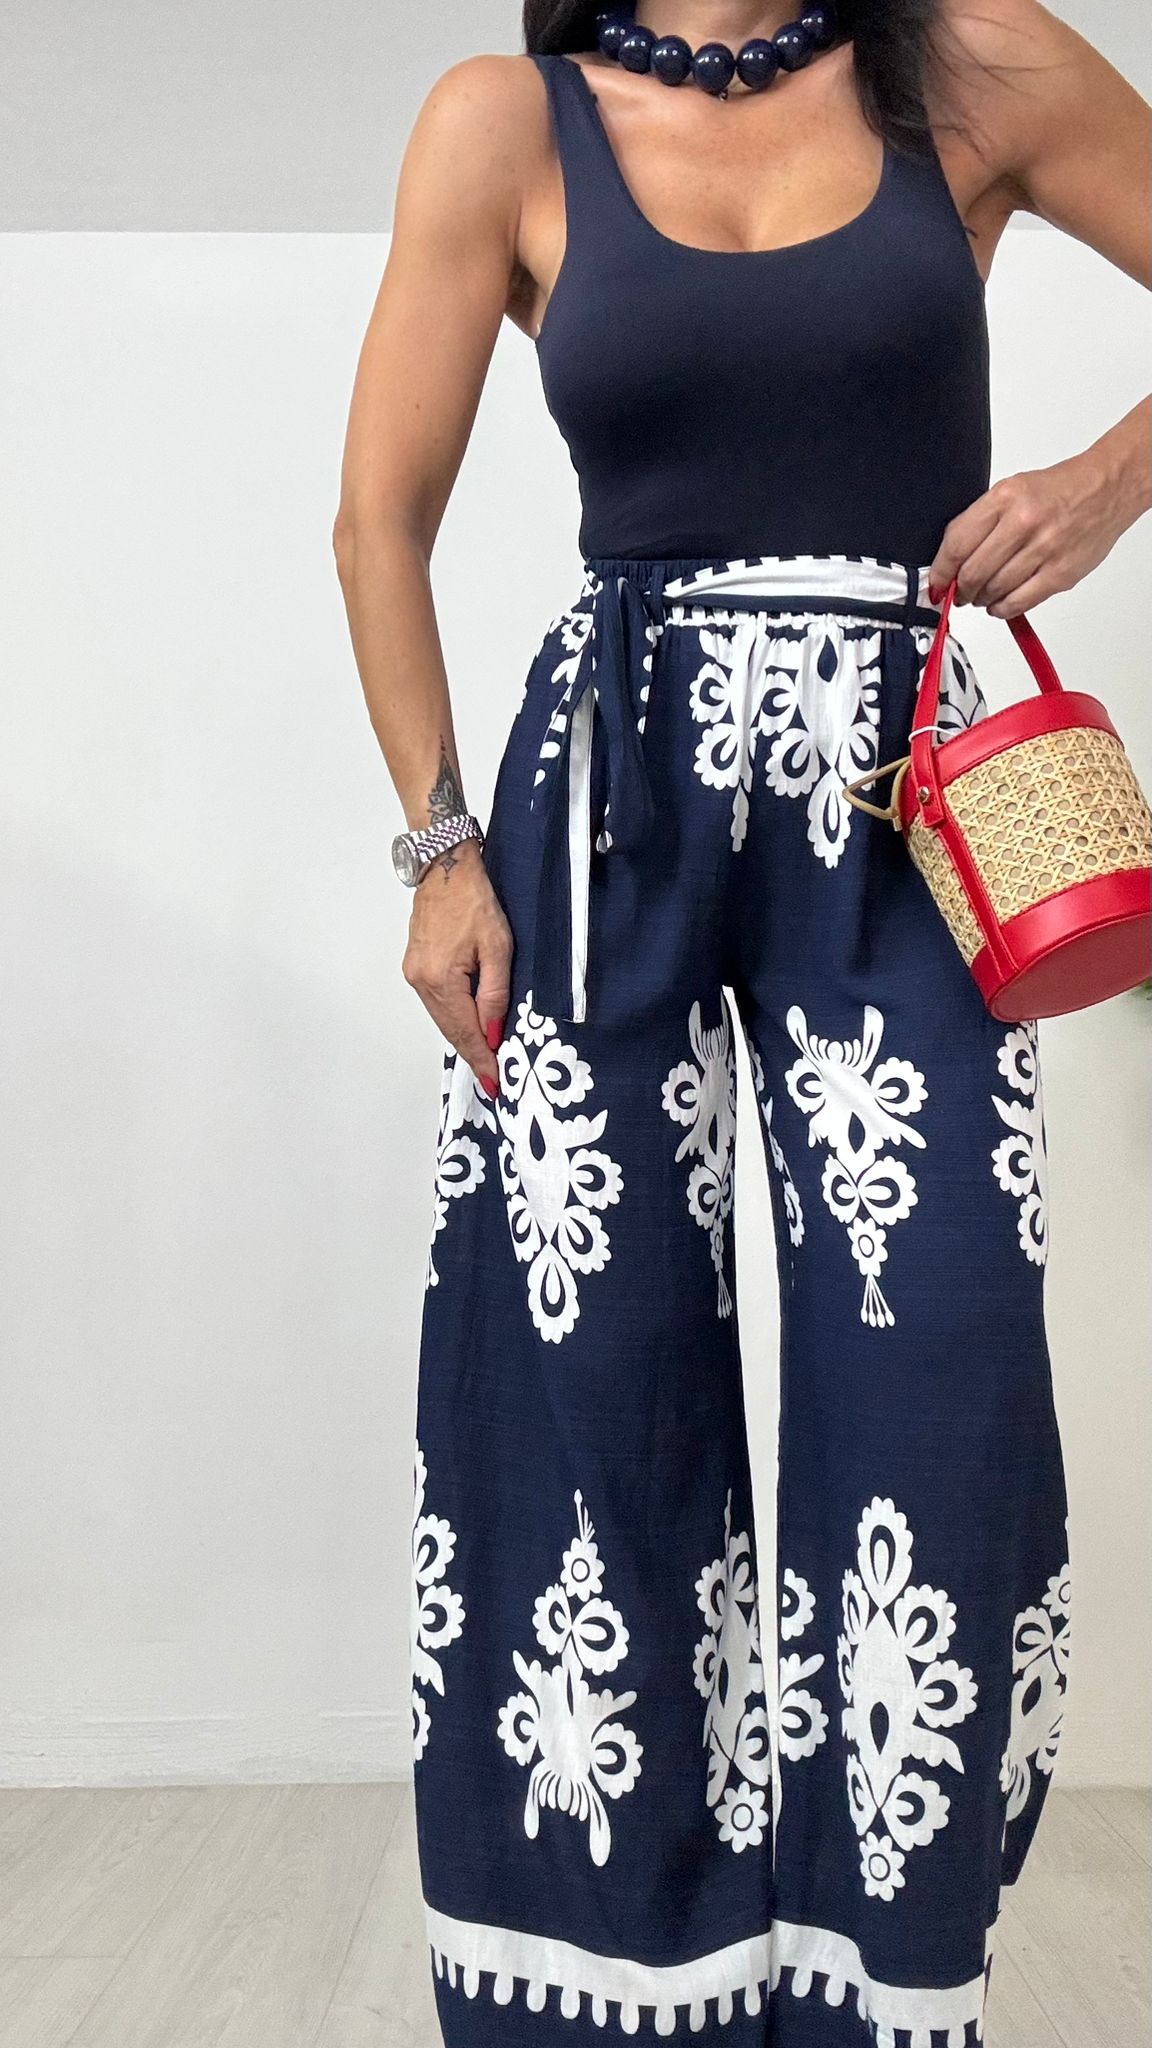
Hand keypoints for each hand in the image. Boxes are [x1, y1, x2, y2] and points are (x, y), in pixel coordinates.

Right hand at [401, 840, 511, 1095]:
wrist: (446, 869)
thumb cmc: (475, 901)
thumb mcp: (497, 947)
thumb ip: (495, 994)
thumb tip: (491, 1033)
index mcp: (441, 979)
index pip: (466, 1031)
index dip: (482, 1058)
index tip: (495, 1083)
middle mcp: (421, 981)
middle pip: (450, 1030)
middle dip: (473, 1056)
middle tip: (492, 1081)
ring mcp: (414, 974)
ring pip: (442, 1019)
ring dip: (462, 1040)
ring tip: (484, 1061)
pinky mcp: (415, 967)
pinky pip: (436, 1004)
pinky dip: (453, 1020)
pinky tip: (468, 1029)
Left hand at [927, 446, 1131, 617]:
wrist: (1106, 489)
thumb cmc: (1057, 491)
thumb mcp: (1011, 490)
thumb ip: (981, 522)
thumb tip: (951, 560)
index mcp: (1005, 498)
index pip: (957, 543)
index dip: (940, 571)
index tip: (936, 584)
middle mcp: (1024, 523)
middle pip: (973, 572)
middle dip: (960, 589)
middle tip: (960, 592)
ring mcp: (1044, 550)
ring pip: (994, 591)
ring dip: (982, 599)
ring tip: (983, 595)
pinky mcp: (1060, 574)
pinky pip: (1019, 602)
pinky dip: (1002, 608)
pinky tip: (1000, 603)